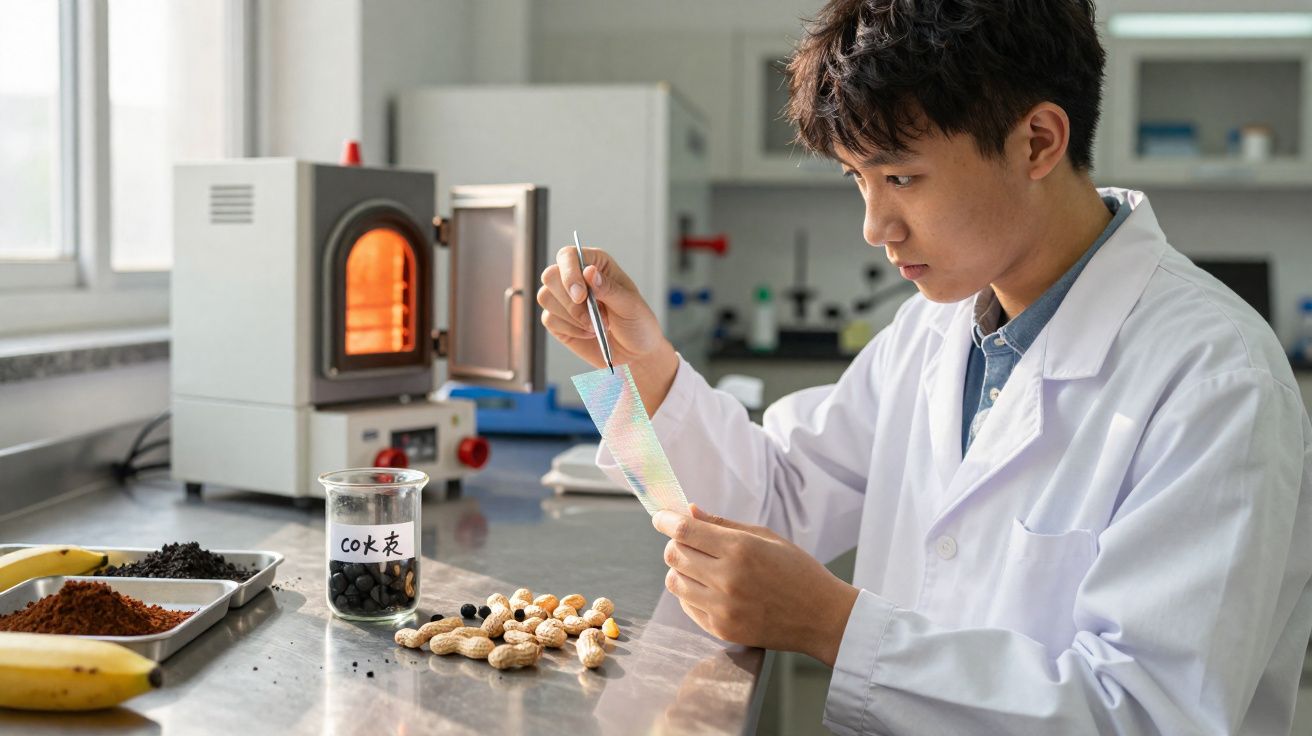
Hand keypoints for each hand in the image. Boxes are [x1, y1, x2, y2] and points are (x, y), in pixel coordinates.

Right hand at [537, 246, 677, 415]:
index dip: (569, 273)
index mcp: (595, 264)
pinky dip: (571, 329)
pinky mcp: (557, 319)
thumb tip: (589, 272)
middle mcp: (576, 277)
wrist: (634, 353)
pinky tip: (588, 333)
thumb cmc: (637, 323)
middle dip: (570, 301)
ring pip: (545, 297)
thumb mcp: (630, 305)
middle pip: (550, 275)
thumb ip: (608, 288)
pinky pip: (549, 319)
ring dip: (572, 317)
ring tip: (597, 326)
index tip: (581, 296)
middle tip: (595, 318)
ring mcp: (563, 298)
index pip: (568, 256)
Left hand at [653, 504, 859, 665]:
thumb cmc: (797, 570)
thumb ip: (723, 524)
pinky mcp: (721, 629)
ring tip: (700, 566)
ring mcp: (722, 608)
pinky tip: (708, 588)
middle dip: (674, 543)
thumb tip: (689, 511)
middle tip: (687, 541)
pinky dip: (690, 593)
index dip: (666, 520)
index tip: (661, 517)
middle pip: (674, 555)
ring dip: (680, 569)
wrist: (822, 617)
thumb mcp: (766, 537)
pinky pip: (687, 606)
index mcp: (740, 549)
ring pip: (674, 582)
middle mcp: (727, 579)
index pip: (684, 530)